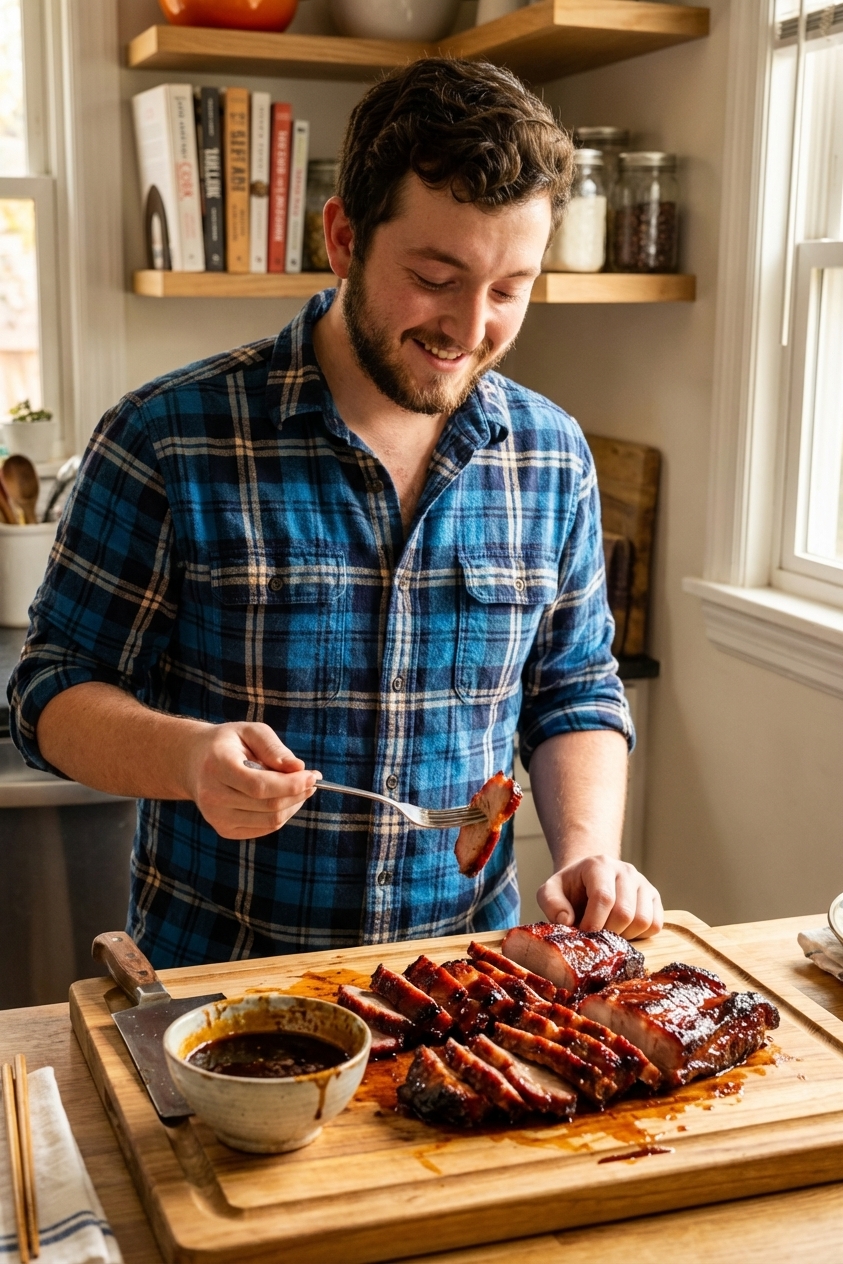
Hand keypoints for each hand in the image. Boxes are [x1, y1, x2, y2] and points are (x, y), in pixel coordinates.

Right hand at [183, 722, 319, 839]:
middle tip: (312, 779)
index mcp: (217, 766)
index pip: (259, 786)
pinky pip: (265, 828)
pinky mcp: (224, 830)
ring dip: (294, 805)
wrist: (194, 762)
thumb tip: (298, 768)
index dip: (291, 784)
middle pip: (269, 805)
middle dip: (298, 793)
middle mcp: (212, 796)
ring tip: (300, 787)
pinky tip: (283, 797)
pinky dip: (282, 814)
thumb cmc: (228, 743)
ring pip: (271, 821)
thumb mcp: (250, 731)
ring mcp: (216, 817)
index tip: (313, 775)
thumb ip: (274, 748)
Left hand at [537, 854, 663, 938]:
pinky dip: (640, 935)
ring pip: (643, 920)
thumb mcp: (550, 891)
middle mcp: (625, 870)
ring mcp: (642, 883)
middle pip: (624, 912)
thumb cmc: (570, 888)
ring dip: (624, 936)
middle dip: (607, 932)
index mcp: (599, 865)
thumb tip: (567, 920)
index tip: (583, 934)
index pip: (604, 897)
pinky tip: (622, 931)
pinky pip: (655, 924)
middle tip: (595, 936)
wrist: (588, 880)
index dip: (593, 922)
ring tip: (608, 932)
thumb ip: (551, 903)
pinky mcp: (654, 897)